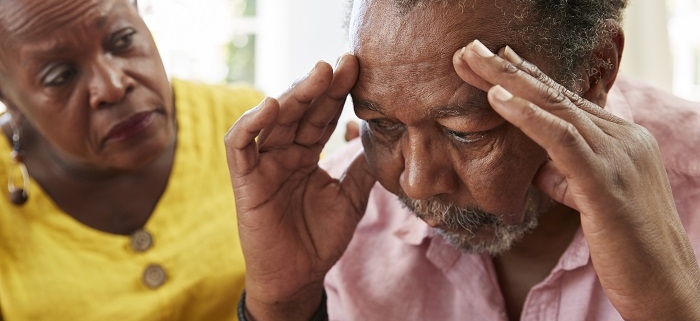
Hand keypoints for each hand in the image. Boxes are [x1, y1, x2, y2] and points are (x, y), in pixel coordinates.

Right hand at [224, 55, 375, 320]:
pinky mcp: (244, 181)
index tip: (357, 68)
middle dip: (320, 85)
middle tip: (341, 63)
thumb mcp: (350, 197)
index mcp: (306, 155)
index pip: (322, 116)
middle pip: (300, 111)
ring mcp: (263, 164)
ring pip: (272, 120)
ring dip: (293, 94)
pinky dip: (251, 124)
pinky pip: (240, 146)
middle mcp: (283, 153)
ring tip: (318, 75)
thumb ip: (361, 166)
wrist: (298, 277)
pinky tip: (273, 106)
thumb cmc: (320, 239)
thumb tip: (378, 133)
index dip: (337, 93)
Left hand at [453, 40, 699, 319]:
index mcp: (622, 139)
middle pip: (557, 94)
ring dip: (509, 81)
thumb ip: (565, 174)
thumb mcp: (590, 199)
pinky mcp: (605, 181)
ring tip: (473, 60)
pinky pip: (561, 139)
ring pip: (557, 107)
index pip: (568, 100)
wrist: (664, 285)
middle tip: (472, 49)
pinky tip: (498, 98)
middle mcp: (624, 137)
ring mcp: (618, 156)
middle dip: (509, 69)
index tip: (497, 60)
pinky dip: (527, 116)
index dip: (529, 78)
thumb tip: (534, 163)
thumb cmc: (626, 245)